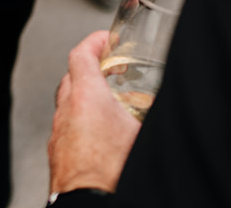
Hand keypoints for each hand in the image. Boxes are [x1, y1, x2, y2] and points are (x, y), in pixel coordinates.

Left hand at [48, 30, 141, 194]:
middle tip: (110, 70)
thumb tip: (173, 107)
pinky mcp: (57, 151)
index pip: (82, 54)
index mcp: (87, 97)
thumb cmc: (111, 172)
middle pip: (72, 76)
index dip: (94, 42)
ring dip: (85, 98)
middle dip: (91, 69)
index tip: (106, 40)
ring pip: (68, 103)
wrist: (88, 202)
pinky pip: (66, 127)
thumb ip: (155, 112)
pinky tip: (98, 135)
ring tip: (108, 106)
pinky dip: (80, 122)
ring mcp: (59, 132)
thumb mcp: (143, 133)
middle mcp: (67, 110)